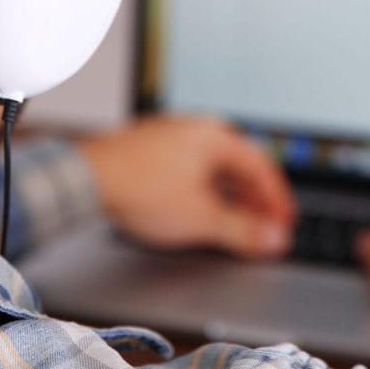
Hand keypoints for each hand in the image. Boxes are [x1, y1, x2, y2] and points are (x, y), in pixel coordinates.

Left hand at [77, 115, 296, 258]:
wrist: (85, 178)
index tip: (284, 223)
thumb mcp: (201, 218)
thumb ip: (242, 230)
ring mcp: (171, 135)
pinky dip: (203, 189)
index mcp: (216, 138)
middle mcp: (196, 129)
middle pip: (238, 166)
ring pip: (213, 167)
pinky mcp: (149, 147)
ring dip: (228, 196)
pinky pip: (189, 167)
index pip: (262, 168)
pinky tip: (196, 209)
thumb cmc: (140, 189)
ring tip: (232, 223)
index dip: (277, 200)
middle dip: (254, 200)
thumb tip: (273, 239)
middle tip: (262, 227)